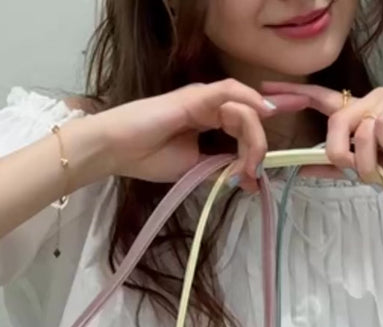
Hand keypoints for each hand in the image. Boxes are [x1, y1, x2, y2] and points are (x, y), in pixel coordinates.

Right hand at [78, 80, 307, 188]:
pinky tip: (263, 113)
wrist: (117, 149)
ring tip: (251, 164)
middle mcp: (209, 106)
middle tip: (252, 176)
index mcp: (209, 121)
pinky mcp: (195, 96)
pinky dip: (250, 100)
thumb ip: (219, 169)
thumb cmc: (148, 158)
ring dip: (254, 138)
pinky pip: (229, 92)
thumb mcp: (193, 169)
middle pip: (249, 121)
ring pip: (244, 110)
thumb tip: (246, 178)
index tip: (265, 173)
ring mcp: (203, 99)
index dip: (260, 147)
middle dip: (258, 149)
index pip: (245, 127)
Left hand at [261, 82, 382, 196]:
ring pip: (359, 122)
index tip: (268, 94)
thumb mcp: (368, 173)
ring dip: (367, 156)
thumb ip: (336, 167)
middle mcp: (372, 102)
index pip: (322, 101)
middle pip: (336, 119)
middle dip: (340, 151)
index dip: (296, 96)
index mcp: (359, 117)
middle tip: (355, 171)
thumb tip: (301, 166)